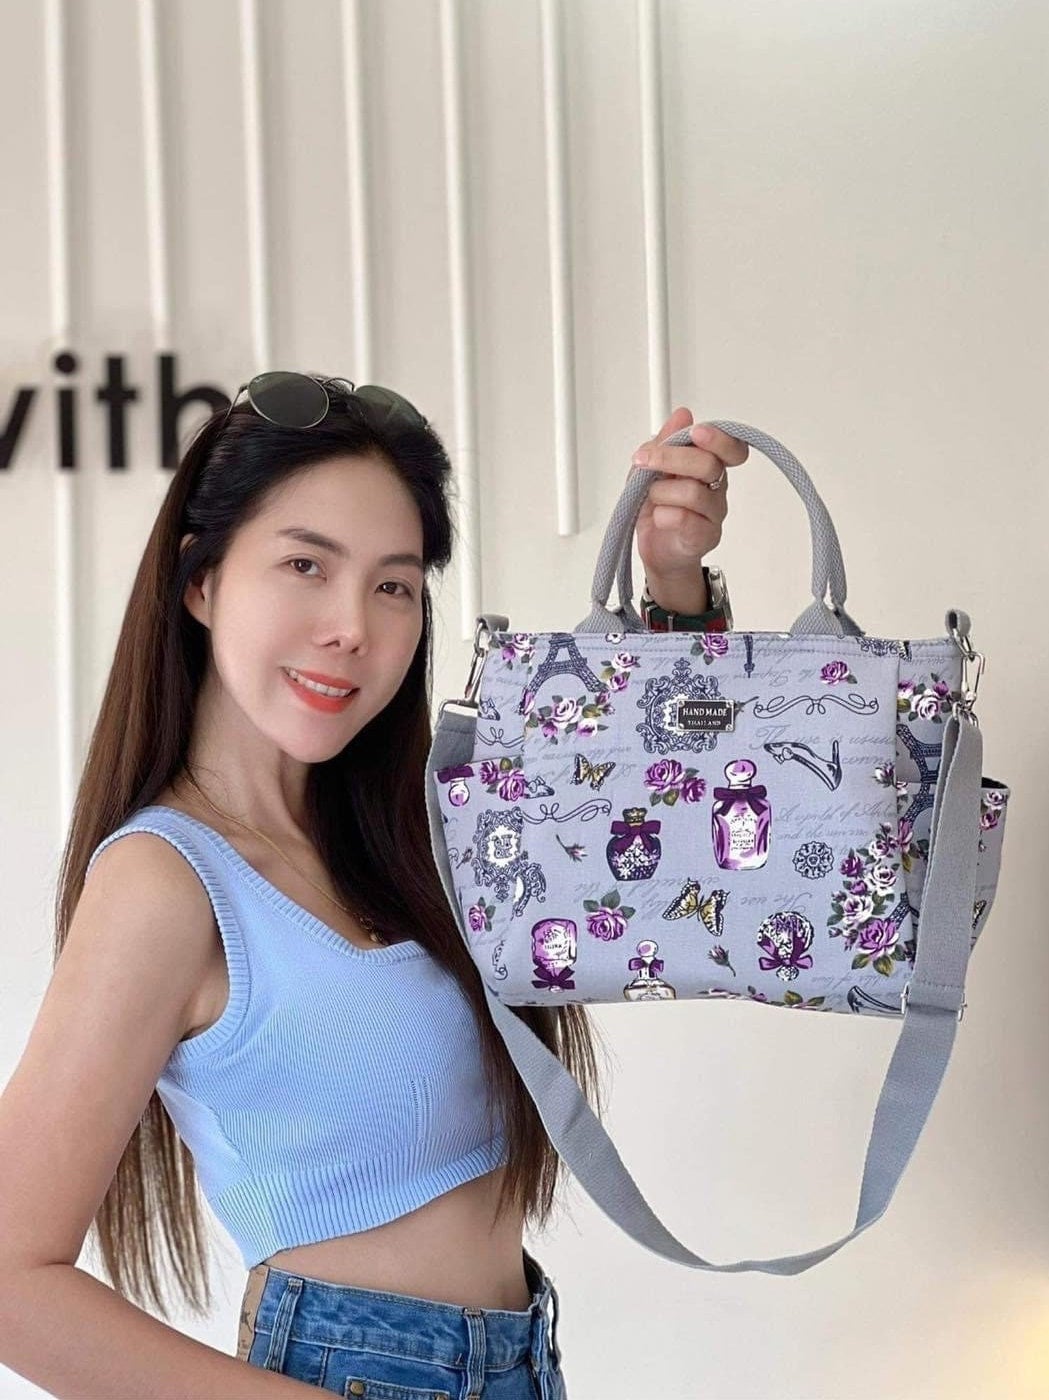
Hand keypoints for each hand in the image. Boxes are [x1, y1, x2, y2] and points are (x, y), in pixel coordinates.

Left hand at [631, 406, 747, 609]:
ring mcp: (713, 513)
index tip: (695, 432)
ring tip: (652, 498)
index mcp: (708, 465)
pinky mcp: (705, 536)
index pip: (731, 448)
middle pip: (708, 464)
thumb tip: (682, 415)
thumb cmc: (658, 508)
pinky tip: (659, 517)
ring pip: (693, 492)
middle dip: (670, 458)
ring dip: (661, 491)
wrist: (658, 552)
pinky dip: (663, 515)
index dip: (719, 438)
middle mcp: (716, 487)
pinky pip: (685, 519)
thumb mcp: (650, 469)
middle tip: (645, 460)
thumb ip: (664, 442)